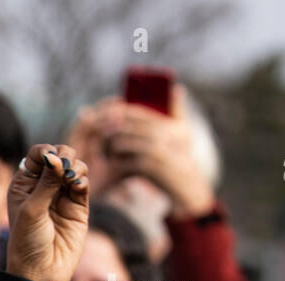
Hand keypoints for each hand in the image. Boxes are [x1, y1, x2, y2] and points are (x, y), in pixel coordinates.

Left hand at [6, 143, 89, 280]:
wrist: (41, 271)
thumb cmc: (27, 243)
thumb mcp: (31, 210)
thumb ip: (46, 182)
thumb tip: (56, 156)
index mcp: (24, 185)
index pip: (37, 155)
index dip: (46, 152)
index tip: (50, 159)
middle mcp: (43, 187)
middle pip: (59, 156)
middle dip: (64, 156)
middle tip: (64, 168)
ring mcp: (61, 196)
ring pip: (74, 167)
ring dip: (76, 167)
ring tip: (72, 179)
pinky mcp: (78, 207)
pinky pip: (84, 184)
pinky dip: (83, 180)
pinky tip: (78, 186)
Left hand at [97, 85, 215, 218]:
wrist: (187, 188)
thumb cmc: (180, 158)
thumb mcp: (183, 132)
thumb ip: (178, 110)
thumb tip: (176, 88)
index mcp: (171, 124)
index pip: (136, 112)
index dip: (117, 113)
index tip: (103, 117)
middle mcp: (166, 135)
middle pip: (126, 126)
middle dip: (109, 130)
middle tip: (97, 135)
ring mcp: (159, 151)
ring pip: (123, 142)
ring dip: (110, 147)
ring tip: (104, 151)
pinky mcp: (151, 168)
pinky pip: (125, 161)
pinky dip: (116, 162)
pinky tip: (112, 165)